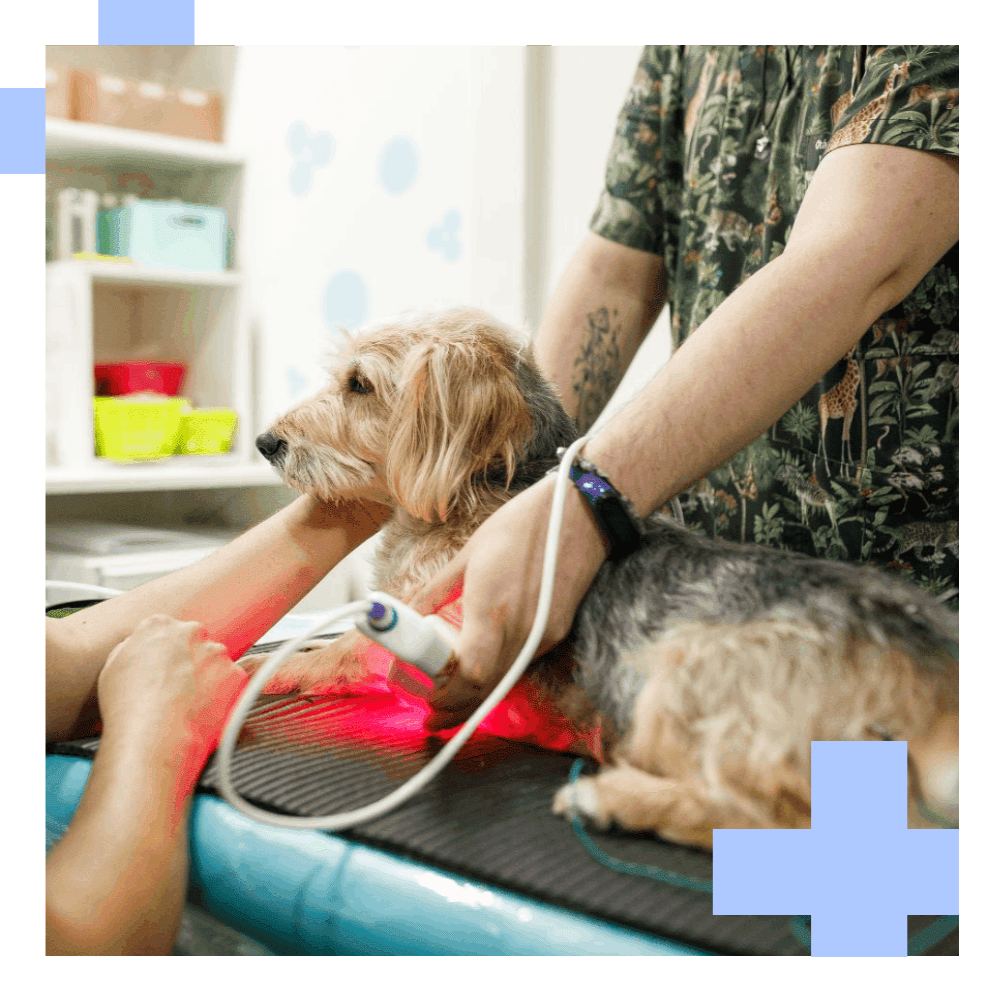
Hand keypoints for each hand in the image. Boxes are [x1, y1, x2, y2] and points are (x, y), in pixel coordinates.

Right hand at [98, 614, 247, 759]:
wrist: (153, 735)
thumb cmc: (128, 706)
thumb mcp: (113, 667)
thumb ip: (133, 649)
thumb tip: (142, 651)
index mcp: (158, 625)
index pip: (167, 630)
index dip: (165, 653)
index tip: (163, 669)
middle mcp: (191, 632)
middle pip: (194, 643)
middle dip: (190, 661)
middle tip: (176, 688)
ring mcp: (216, 653)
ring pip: (215, 662)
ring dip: (207, 678)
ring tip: (188, 704)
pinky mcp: (235, 674)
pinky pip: (231, 682)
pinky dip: (223, 695)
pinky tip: (202, 711)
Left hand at [411, 473, 608, 730]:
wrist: (581, 514)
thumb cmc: (523, 524)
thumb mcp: (469, 553)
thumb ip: (437, 589)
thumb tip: (408, 611)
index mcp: (492, 608)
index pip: (470, 674)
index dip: (447, 696)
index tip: (426, 700)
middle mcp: (521, 629)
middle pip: (487, 689)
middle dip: (457, 709)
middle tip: (432, 715)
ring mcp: (543, 634)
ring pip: (506, 682)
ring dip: (478, 698)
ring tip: (450, 701)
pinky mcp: (557, 632)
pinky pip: (522, 665)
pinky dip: (499, 677)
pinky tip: (482, 673)